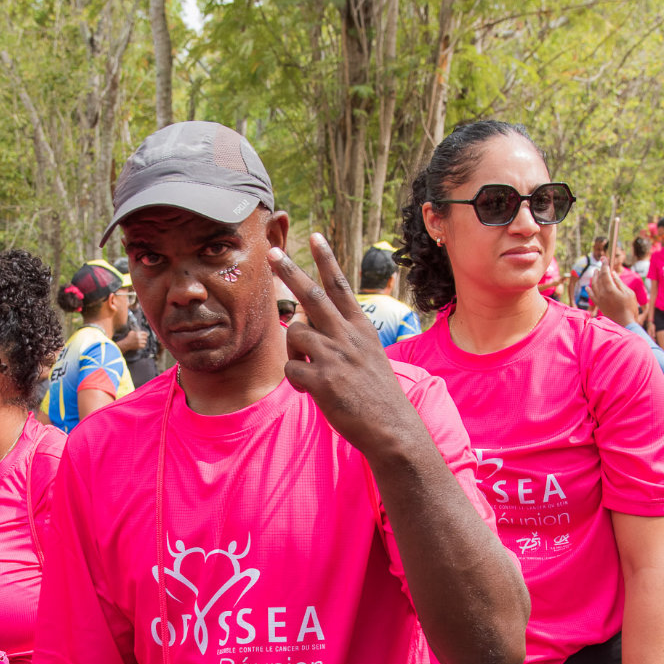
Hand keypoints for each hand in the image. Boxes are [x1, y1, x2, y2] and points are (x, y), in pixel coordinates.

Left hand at [268, 235, 420, 453]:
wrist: (392, 427)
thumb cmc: (377, 395)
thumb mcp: (369, 356)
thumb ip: (343, 338)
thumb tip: (307, 326)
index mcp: (361, 328)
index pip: (340, 286)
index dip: (326, 260)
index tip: (315, 236)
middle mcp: (348, 336)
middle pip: (312, 295)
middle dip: (289, 271)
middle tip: (271, 252)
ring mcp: (336, 355)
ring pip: (295, 332)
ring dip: (294, 349)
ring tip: (310, 368)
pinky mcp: (324, 379)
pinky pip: (292, 367)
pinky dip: (296, 379)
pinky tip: (311, 390)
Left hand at [590, 263, 639, 327]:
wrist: (625, 323)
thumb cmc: (630, 308)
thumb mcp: (628, 293)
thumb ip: (619, 282)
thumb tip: (612, 274)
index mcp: (610, 289)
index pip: (605, 273)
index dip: (604, 265)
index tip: (604, 258)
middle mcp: (602, 294)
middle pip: (598, 278)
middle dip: (600, 269)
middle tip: (601, 262)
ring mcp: (599, 300)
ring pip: (594, 286)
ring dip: (594, 278)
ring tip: (596, 271)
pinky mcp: (599, 305)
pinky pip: (592, 296)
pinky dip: (589, 290)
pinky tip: (588, 287)